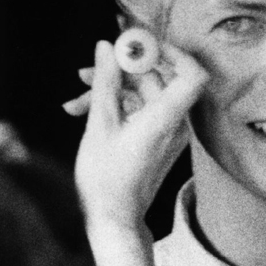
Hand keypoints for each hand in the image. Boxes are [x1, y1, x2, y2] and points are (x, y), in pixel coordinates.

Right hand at [69, 38, 206, 230]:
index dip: (169, 52)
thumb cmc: (106, 178)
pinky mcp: (157, 140)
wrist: (114, 220)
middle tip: (87, 70)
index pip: (191, 73)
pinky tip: (82, 112)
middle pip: (158, 79)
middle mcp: (175, 123)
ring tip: (74, 100)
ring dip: (109, 92)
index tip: (136, 45)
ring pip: (142, 95)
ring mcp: (167, 132)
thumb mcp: (99, 124)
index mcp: (167, 118)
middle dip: (121, 70)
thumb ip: (106, 81)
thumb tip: (107, 46)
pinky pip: (140, 111)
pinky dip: (115, 108)